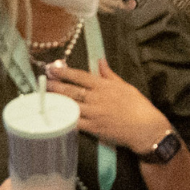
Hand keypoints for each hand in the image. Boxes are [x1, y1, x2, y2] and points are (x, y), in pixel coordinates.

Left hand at [47, 55, 169, 152]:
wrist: (145, 129)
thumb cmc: (139, 106)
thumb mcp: (125, 86)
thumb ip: (109, 75)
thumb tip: (100, 61)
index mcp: (104, 86)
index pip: (80, 76)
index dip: (65, 72)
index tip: (53, 68)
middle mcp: (96, 98)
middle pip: (71, 90)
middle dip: (56, 85)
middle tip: (43, 82)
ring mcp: (94, 114)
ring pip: (70, 106)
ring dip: (57, 101)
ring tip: (45, 98)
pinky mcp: (94, 128)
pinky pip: (75, 122)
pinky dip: (64, 118)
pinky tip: (55, 116)